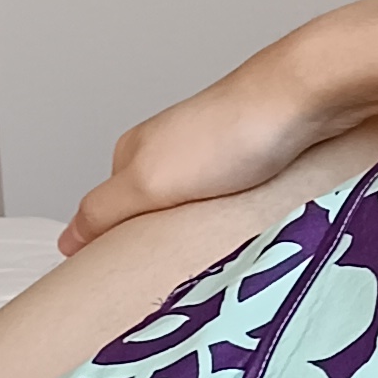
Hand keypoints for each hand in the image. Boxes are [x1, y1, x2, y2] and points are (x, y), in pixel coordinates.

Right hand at [61, 30, 359, 253]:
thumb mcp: (147, 180)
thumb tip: (67, 240)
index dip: (119, 248)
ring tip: (222, 252)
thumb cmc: (232, 130)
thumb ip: (102, 210)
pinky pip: (244, 201)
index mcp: (138, 151)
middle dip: (169, 244)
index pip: (111, 213)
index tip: (129, 283)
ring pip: (203, 210)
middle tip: (183, 271)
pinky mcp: (265, 157)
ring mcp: (222, 152)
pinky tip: (257, 232)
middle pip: (159, 214)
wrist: (311, 93)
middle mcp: (176, 148)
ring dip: (209, 233)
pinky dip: (244, 219)